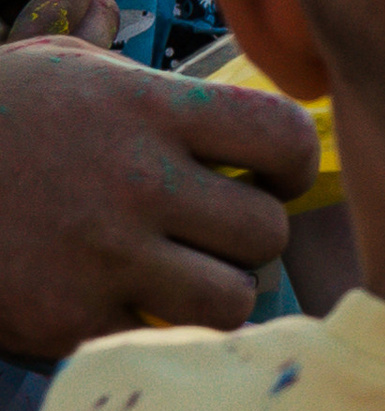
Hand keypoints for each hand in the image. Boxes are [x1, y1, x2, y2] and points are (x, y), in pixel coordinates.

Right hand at [0, 42, 319, 361]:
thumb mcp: (70, 70)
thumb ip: (162, 95)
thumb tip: (253, 130)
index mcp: (142, 108)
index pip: (281, 137)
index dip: (288, 165)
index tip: (266, 176)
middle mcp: (134, 180)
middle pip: (265, 232)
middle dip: (245, 238)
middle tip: (208, 236)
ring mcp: (104, 256)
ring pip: (232, 299)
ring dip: (212, 293)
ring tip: (173, 276)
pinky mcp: (72, 322)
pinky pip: (165, 340)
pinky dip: (153, 330)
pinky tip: (120, 303)